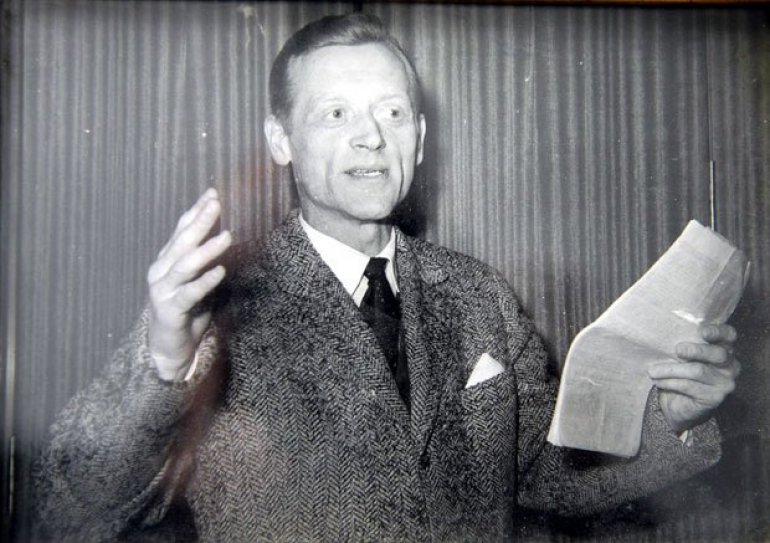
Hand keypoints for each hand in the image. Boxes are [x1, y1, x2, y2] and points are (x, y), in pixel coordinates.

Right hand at [147, 189, 231, 380]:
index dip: (196, 211)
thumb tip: (226, 233)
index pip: (181, 230)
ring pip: (185, 265)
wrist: (168, 347)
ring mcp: (163, 291)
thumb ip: (204, 259)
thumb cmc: (186, 310)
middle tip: (217, 204)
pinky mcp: (170, 311)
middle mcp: (161, 272)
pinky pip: (190, 293)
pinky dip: (206, 281)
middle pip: (182, 241)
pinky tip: (220, 271)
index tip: (213, 194)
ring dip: (207, 249)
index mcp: (167, 261)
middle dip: (200, 221)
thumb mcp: (195, 279)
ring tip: (227, 237)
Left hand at [648, 324, 739, 433]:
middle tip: (677, 350)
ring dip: (671, 370)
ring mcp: (725, 383)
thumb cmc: (678, 371)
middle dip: (696, 350)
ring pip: (699, 371)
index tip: (702, 331)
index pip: (729, 334)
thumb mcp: (680, 354)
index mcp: (723, 348)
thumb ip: (681, 343)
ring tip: (653, 371)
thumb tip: (662, 333)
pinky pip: (690, 386)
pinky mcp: (715, 398)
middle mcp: (730, 365)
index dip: (718, 331)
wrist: (676, 403)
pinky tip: (658, 382)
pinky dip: (670, 382)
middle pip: (718, 353)